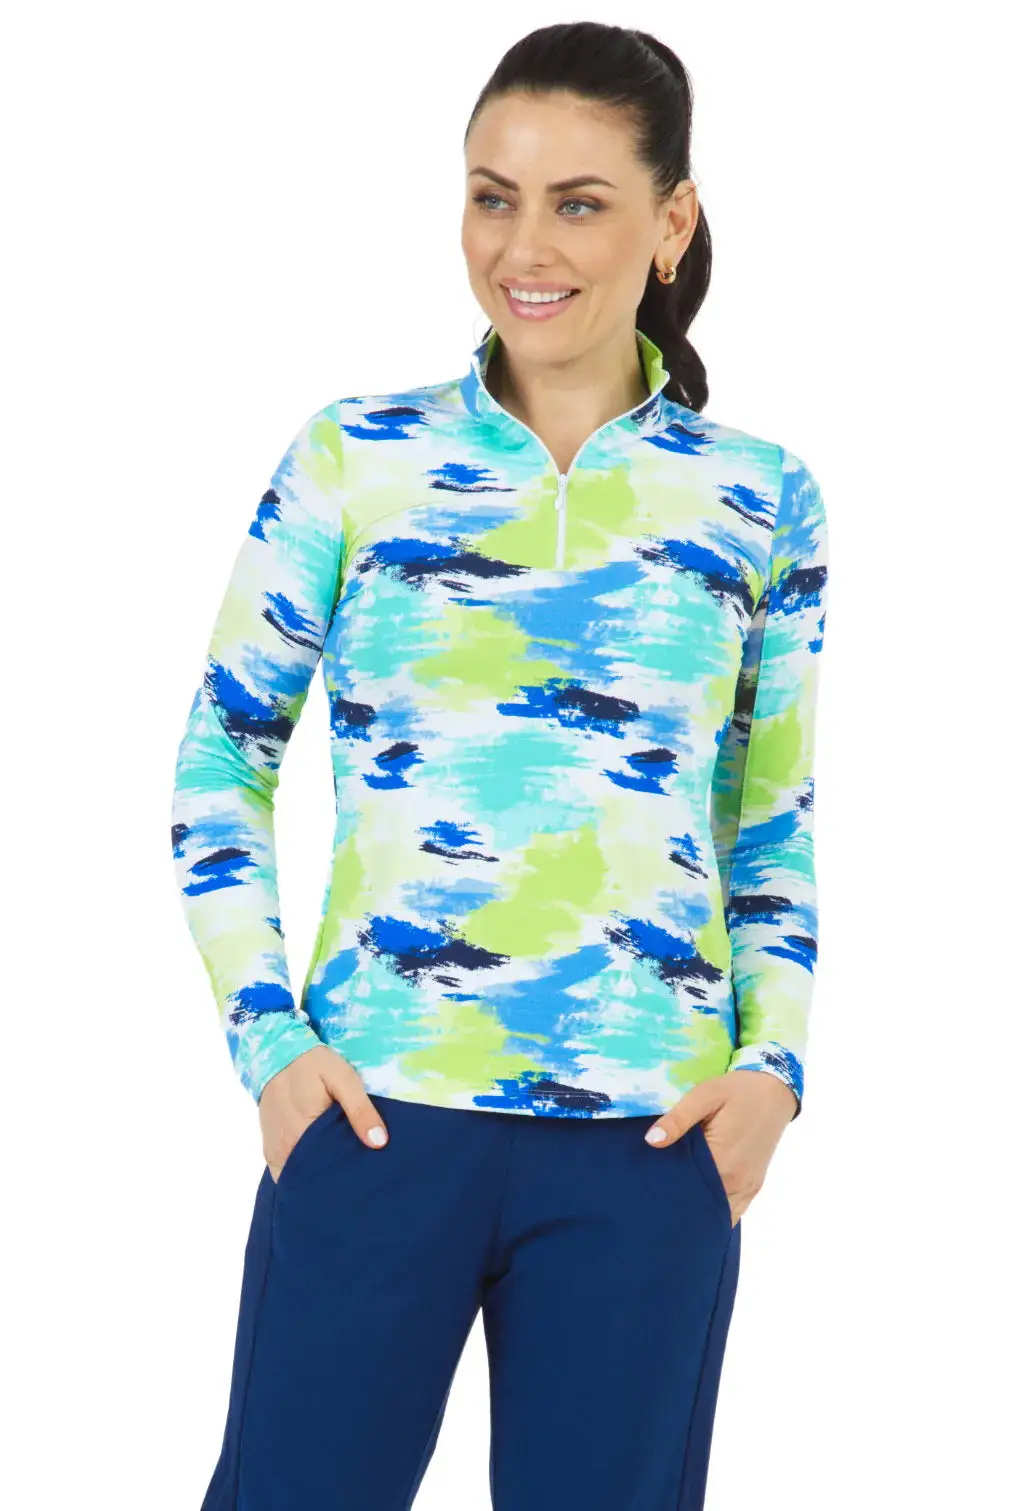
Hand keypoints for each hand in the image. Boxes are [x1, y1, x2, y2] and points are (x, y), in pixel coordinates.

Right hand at [258, 1045, 388, 1181]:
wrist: (275, 1053)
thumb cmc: (312, 1064)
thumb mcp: (343, 1078)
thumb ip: (360, 1109)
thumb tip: (379, 1142)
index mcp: (303, 1133)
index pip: (330, 1170)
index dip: (349, 1174)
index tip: (367, 1176)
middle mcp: (285, 1149)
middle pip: (314, 1177)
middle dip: (335, 1179)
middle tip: (359, 1174)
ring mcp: (275, 1152)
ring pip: (301, 1176)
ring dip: (319, 1176)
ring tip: (342, 1170)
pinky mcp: (270, 1151)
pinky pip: (289, 1172)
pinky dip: (304, 1172)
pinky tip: (321, 1166)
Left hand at [642, 1069, 797, 1224]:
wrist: (774, 1091)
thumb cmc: (737, 1092)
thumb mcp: (704, 1095)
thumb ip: (678, 1119)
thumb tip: (651, 1141)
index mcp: (723, 1163)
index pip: (687, 1193)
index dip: (667, 1193)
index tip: (648, 1190)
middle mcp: (737, 1183)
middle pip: (703, 1208)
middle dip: (680, 1206)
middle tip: (656, 1194)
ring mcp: (748, 1188)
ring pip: (719, 1213)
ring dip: (699, 1209)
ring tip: (674, 1197)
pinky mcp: (754, 1186)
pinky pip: (733, 1210)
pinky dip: (716, 1209)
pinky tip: (698, 1200)